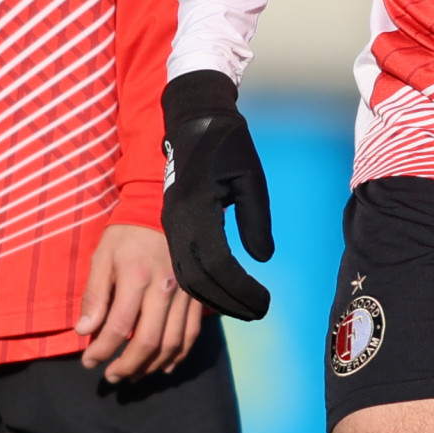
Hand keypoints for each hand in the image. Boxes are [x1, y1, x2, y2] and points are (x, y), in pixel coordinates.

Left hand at [79, 222, 207, 379]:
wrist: (163, 211)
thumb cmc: (127, 235)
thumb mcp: (102, 258)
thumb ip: (94, 296)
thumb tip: (84, 331)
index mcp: (136, 279)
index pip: (118, 327)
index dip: (101, 351)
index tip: (89, 362)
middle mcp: (164, 290)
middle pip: (148, 342)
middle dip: (127, 366)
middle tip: (111, 377)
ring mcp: (185, 295)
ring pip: (172, 344)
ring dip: (151, 366)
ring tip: (133, 375)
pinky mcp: (197, 297)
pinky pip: (191, 334)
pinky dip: (178, 355)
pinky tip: (163, 366)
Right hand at [161, 69, 273, 317]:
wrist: (193, 120)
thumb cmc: (227, 145)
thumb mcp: (251, 178)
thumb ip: (256, 220)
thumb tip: (261, 258)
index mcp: (197, 209)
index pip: (217, 265)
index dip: (240, 289)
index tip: (264, 303)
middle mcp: (176, 222)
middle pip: (196, 280)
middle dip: (226, 302)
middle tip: (257, 312)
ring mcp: (169, 225)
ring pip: (182, 277)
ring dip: (213, 298)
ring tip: (244, 308)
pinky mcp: (169, 225)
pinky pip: (179, 265)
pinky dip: (199, 285)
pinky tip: (220, 294)